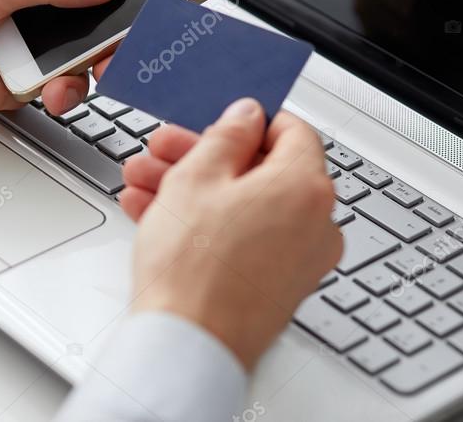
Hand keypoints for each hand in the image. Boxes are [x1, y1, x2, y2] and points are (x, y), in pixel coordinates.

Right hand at [120, 98, 342, 369]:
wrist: (188, 346)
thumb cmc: (194, 270)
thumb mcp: (198, 178)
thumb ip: (226, 136)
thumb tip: (245, 117)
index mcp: (307, 188)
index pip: (292, 131)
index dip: (248, 121)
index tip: (219, 123)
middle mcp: (316, 224)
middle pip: (261, 170)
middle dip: (204, 157)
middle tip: (165, 153)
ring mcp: (300, 260)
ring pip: (245, 205)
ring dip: (194, 189)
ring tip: (146, 185)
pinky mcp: (278, 286)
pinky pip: (245, 238)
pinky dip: (208, 223)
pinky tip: (158, 217)